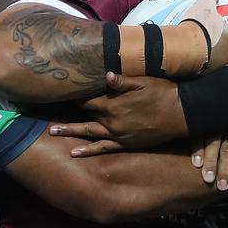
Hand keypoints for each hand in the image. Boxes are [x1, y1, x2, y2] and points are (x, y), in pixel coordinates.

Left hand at [50, 72, 184, 154]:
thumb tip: (105, 74)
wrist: (182, 114)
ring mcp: (118, 133)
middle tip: (46, 115)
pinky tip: (75, 153)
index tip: (60, 92)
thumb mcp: (143, 81)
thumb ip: (122, 80)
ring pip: (88, 133)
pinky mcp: (126, 143)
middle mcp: (112, 119)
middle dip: (66, 114)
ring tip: (52, 132)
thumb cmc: (164, 92)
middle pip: (83, 116)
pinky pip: (103, 148)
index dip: (74, 95)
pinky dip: (88, 151)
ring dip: (70, 132)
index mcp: (113, 102)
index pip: (87, 98)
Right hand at [180, 0, 227, 72]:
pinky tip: (197, 64)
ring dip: (220, 62)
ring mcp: (220, 68)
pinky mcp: (206, 77)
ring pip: (225, 66)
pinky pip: (209, 73)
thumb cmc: (198, 26)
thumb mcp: (203, 6)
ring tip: (210, 58)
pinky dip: (205, 69)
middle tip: (227, 50)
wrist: (182, 48)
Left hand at [192, 120, 227, 190]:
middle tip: (207, 179)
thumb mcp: (222, 130)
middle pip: (213, 142)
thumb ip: (209, 140)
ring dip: (224, 168)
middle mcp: (225, 122)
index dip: (198, 149)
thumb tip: (194, 163)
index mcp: (214, 121)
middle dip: (210, 162)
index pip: (201, 134)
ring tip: (222, 184)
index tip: (196, 165)